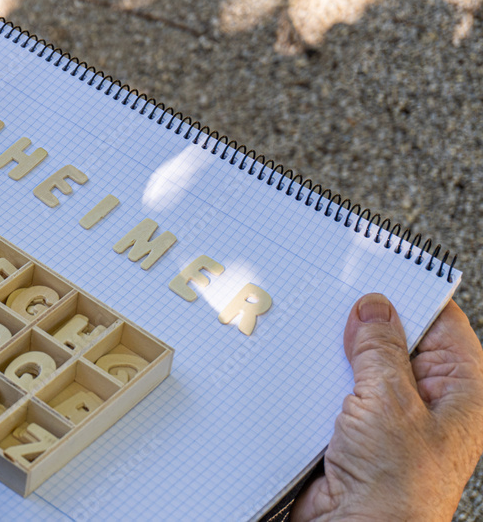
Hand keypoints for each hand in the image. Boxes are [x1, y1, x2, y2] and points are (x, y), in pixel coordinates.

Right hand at [291, 295, 482, 520]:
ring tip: (314, 337)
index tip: (377, 270)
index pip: (442, 324)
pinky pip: (334, 391)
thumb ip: (380, 350)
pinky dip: (315, 380)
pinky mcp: (352, 430)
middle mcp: (426, 401)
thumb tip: (375, 309)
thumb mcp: (391, 402)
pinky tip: (300, 368)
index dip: (411, 296)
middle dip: (364, 325)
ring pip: (360, 366)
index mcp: (459, 392)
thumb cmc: (397, 489)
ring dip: (336, 356)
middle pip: (396, 341)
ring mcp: (388, 416)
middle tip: (335, 300)